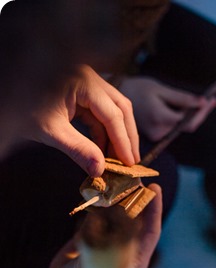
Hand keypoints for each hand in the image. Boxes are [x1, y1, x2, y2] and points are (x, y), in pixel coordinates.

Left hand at [1, 65, 139, 176]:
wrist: (5, 92)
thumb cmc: (22, 107)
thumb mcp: (51, 131)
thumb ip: (78, 150)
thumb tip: (99, 171)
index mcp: (84, 81)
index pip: (113, 114)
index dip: (123, 141)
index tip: (129, 163)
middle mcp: (90, 77)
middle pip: (120, 107)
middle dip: (126, 136)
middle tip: (131, 161)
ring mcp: (87, 82)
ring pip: (113, 109)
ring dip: (117, 134)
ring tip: (119, 159)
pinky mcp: (81, 91)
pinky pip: (99, 111)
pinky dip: (103, 131)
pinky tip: (102, 149)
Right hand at [50, 184, 161, 267]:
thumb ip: (104, 245)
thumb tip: (105, 219)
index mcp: (136, 261)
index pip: (151, 231)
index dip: (154, 210)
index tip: (155, 189)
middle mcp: (126, 249)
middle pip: (137, 220)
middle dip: (137, 199)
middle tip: (135, 179)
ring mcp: (110, 243)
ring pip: (120, 216)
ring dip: (119, 199)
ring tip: (118, 181)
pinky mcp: (95, 238)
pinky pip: (102, 218)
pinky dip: (101, 206)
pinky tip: (100, 194)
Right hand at [119, 77, 215, 141]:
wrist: (115, 97)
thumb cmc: (138, 89)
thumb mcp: (161, 90)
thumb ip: (182, 99)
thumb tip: (203, 102)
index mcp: (160, 118)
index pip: (188, 121)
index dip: (202, 112)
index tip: (213, 100)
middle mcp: (158, 131)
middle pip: (186, 126)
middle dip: (199, 114)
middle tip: (211, 100)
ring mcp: (156, 135)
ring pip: (179, 128)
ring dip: (189, 116)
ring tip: (199, 101)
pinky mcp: (154, 135)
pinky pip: (172, 128)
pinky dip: (179, 118)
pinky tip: (184, 108)